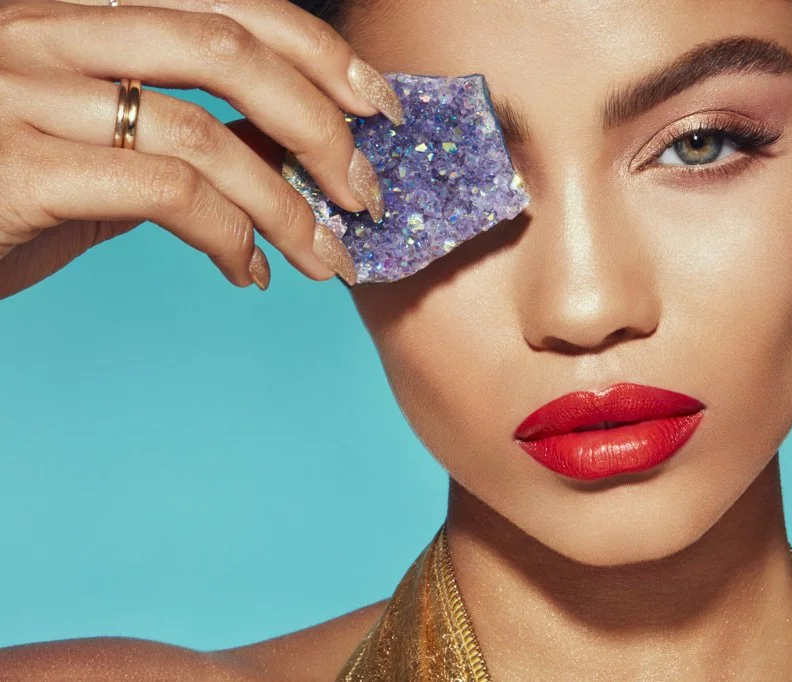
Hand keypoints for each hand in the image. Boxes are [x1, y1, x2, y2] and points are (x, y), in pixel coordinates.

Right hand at [0, 0, 402, 298]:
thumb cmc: (2, 195)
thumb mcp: (96, 152)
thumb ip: (179, 138)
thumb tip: (283, 152)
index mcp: (74, 11)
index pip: (225, 3)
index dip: (319, 49)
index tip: (379, 108)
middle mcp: (42, 30)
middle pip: (227, 50)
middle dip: (321, 127)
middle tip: (366, 194)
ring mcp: (21, 91)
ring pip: (204, 133)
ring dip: (290, 206)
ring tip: (325, 257)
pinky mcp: (16, 166)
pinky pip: (165, 194)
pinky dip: (230, 238)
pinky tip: (247, 273)